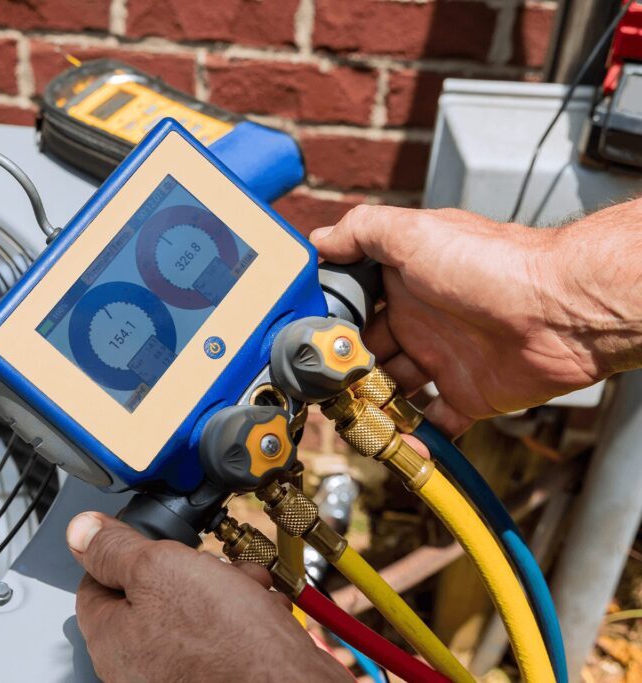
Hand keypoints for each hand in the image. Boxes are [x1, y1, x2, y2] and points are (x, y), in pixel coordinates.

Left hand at [67, 512, 349, 682]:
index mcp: (112, 641)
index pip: (95, 581)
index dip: (122, 550)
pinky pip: (223, 633)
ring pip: (193, 608)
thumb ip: (115, 549)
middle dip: (187, 567)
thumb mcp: (160, 569)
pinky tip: (261, 611)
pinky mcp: (220, 674)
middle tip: (207, 563)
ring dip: (223, 586)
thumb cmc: (228, 645)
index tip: (146, 536)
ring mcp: (180, 673)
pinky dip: (244, 615)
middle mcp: (140, 665)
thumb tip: (80, 531)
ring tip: (245, 587)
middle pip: (150, 592)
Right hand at [310, 205, 605, 434]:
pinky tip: (397, 443)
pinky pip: (437, 422)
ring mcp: (445, 360)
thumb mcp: (412, 232)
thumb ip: (361, 231)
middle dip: (346, 373)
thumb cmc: (491, 264)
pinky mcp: (469, 395)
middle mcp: (422, 322)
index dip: (332, 326)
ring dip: (373, 407)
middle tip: (325, 390)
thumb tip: (319, 240)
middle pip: (369, 355)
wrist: (558, 309)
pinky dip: (417, 438)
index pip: (356, 308)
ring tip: (351, 420)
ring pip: (395, 391)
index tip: (310, 345)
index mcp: (405, 284)